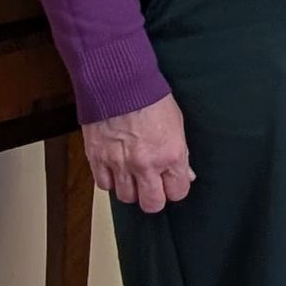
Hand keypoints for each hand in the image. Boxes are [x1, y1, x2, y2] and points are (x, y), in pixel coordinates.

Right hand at [82, 93, 192, 213]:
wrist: (118, 82)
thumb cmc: (149, 97)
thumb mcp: (177, 123)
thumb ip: (181, 153)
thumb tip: (187, 173)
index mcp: (171, 155)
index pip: (178, 193)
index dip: (175, 189)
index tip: (171, 183)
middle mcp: (146, 164)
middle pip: (151, 204)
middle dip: (154, 197)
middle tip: (152, 186)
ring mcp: (120, 164)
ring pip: (126, 197)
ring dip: (130, 188)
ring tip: (132, 174)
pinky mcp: (98, 159)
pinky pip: (104, 185)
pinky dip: (110, 180)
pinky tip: (115, 169)